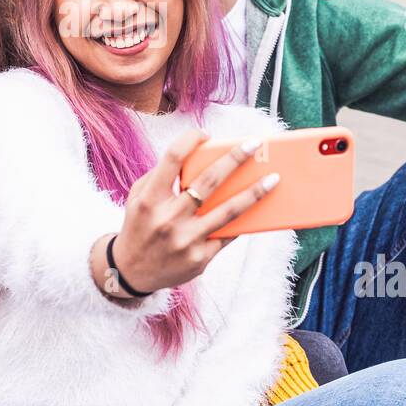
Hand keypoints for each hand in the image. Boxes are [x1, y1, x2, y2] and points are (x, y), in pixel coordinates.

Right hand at [94, 130, 279, 296]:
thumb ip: (160, 176)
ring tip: (274, 178)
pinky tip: (260, 208)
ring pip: (228, 211)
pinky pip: (227, 234)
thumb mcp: (137, 197)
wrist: (132, 272)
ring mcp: (186, 240)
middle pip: (208, 181)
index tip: (206, 133)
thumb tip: (196, 156)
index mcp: (149, 199)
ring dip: (255, 192)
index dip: (190, 140)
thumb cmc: (139, 226)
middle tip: (255, 144)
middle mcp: (168, 218)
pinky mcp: (200, 259)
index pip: (172, 159)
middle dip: (235, 159)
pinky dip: (243, 220)